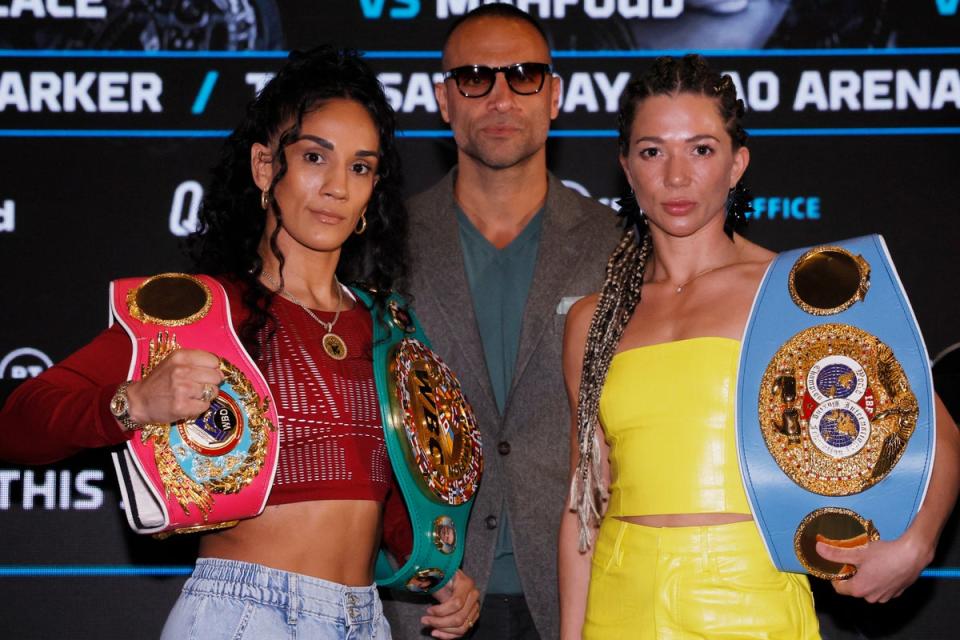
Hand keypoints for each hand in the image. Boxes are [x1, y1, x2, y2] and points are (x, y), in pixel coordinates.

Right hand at [126, 349, 222, 423]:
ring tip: (192, 396)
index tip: (205, 374)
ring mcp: (181, 389)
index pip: (214, 361)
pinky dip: (199, 407)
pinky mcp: (181, 406)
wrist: (139, 401)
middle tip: (198, 387)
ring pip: (212, 392)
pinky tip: (188, 404)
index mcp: (180, 356)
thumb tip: (221, 371)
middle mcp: (181, 371)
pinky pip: (205, 406)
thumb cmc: (160, 381)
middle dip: (211, 383)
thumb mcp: (174, 362)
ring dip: (205, 396)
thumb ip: (197, 361)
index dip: (212, 369)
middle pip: (216, 377)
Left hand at [421, 570, 480, 638]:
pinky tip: (437, 633)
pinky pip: (462, 631)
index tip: (428, 611)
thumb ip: (436, 584)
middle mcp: (474, 596)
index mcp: (467, 584)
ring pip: (462, 627)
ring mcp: (475, 608)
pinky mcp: (473, 617)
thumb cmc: (444, 576)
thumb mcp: (440, 576)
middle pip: (459, 618)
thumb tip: (424, 588)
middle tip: (425, 620)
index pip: (456, 603)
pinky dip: (449, 635)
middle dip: (439, 622)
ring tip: (430, 627)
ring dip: (444, 630)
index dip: (441, 611)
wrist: (452, 578)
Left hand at [817, 536, 931, 602]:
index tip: (839, 564)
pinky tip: (882, 566)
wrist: (912, 555)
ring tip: (870, 562)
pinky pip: (881, 588)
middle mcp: (871, 597)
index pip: (839, 587)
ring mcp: (885, 597)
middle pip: (854, 588)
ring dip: (866, 577)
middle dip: (852, 574)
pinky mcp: (896, 593)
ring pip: (868, 588)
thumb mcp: (857, 552)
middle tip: (855, 559)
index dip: (836, 575)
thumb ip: (836, 554)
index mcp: (859, 590)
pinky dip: (878, 579)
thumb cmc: (884, 555)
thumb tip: (818, 549)